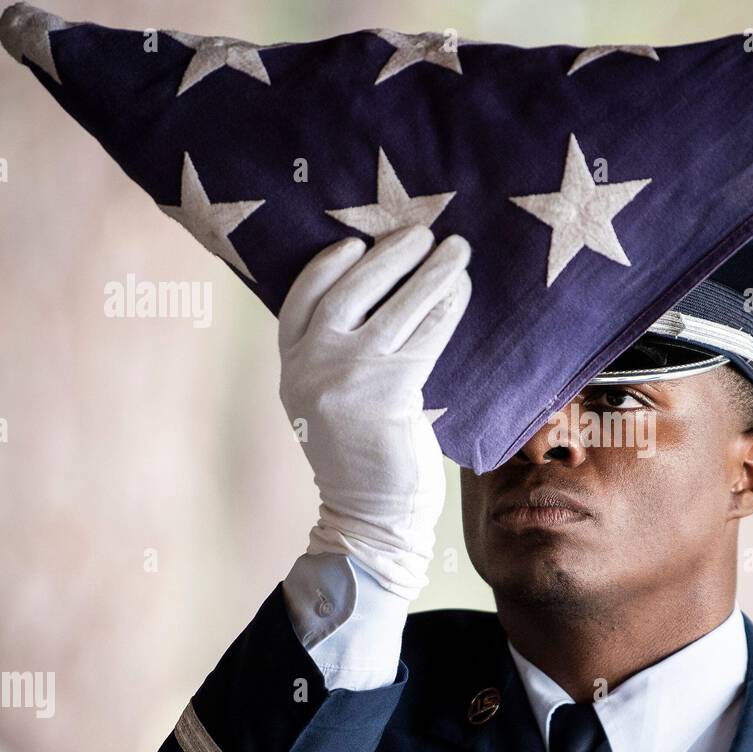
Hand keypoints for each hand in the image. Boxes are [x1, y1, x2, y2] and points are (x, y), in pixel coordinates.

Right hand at [277, 226, 471, 600]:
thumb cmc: (361, 456)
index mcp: (291, 367)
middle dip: (389, 257)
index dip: (328, 265)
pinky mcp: (388, 393)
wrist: (371, 517)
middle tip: (422, 232)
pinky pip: (424, 337)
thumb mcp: (328, 399)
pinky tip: (462, 293)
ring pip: (394, 309)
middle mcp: (310, 367)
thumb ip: (334, 354)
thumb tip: (379, 294)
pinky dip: (446, 310)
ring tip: (457, 250)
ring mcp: (346, 379)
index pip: (302, 298)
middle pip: (349, 292)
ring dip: (430, 274)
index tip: (357, 242)